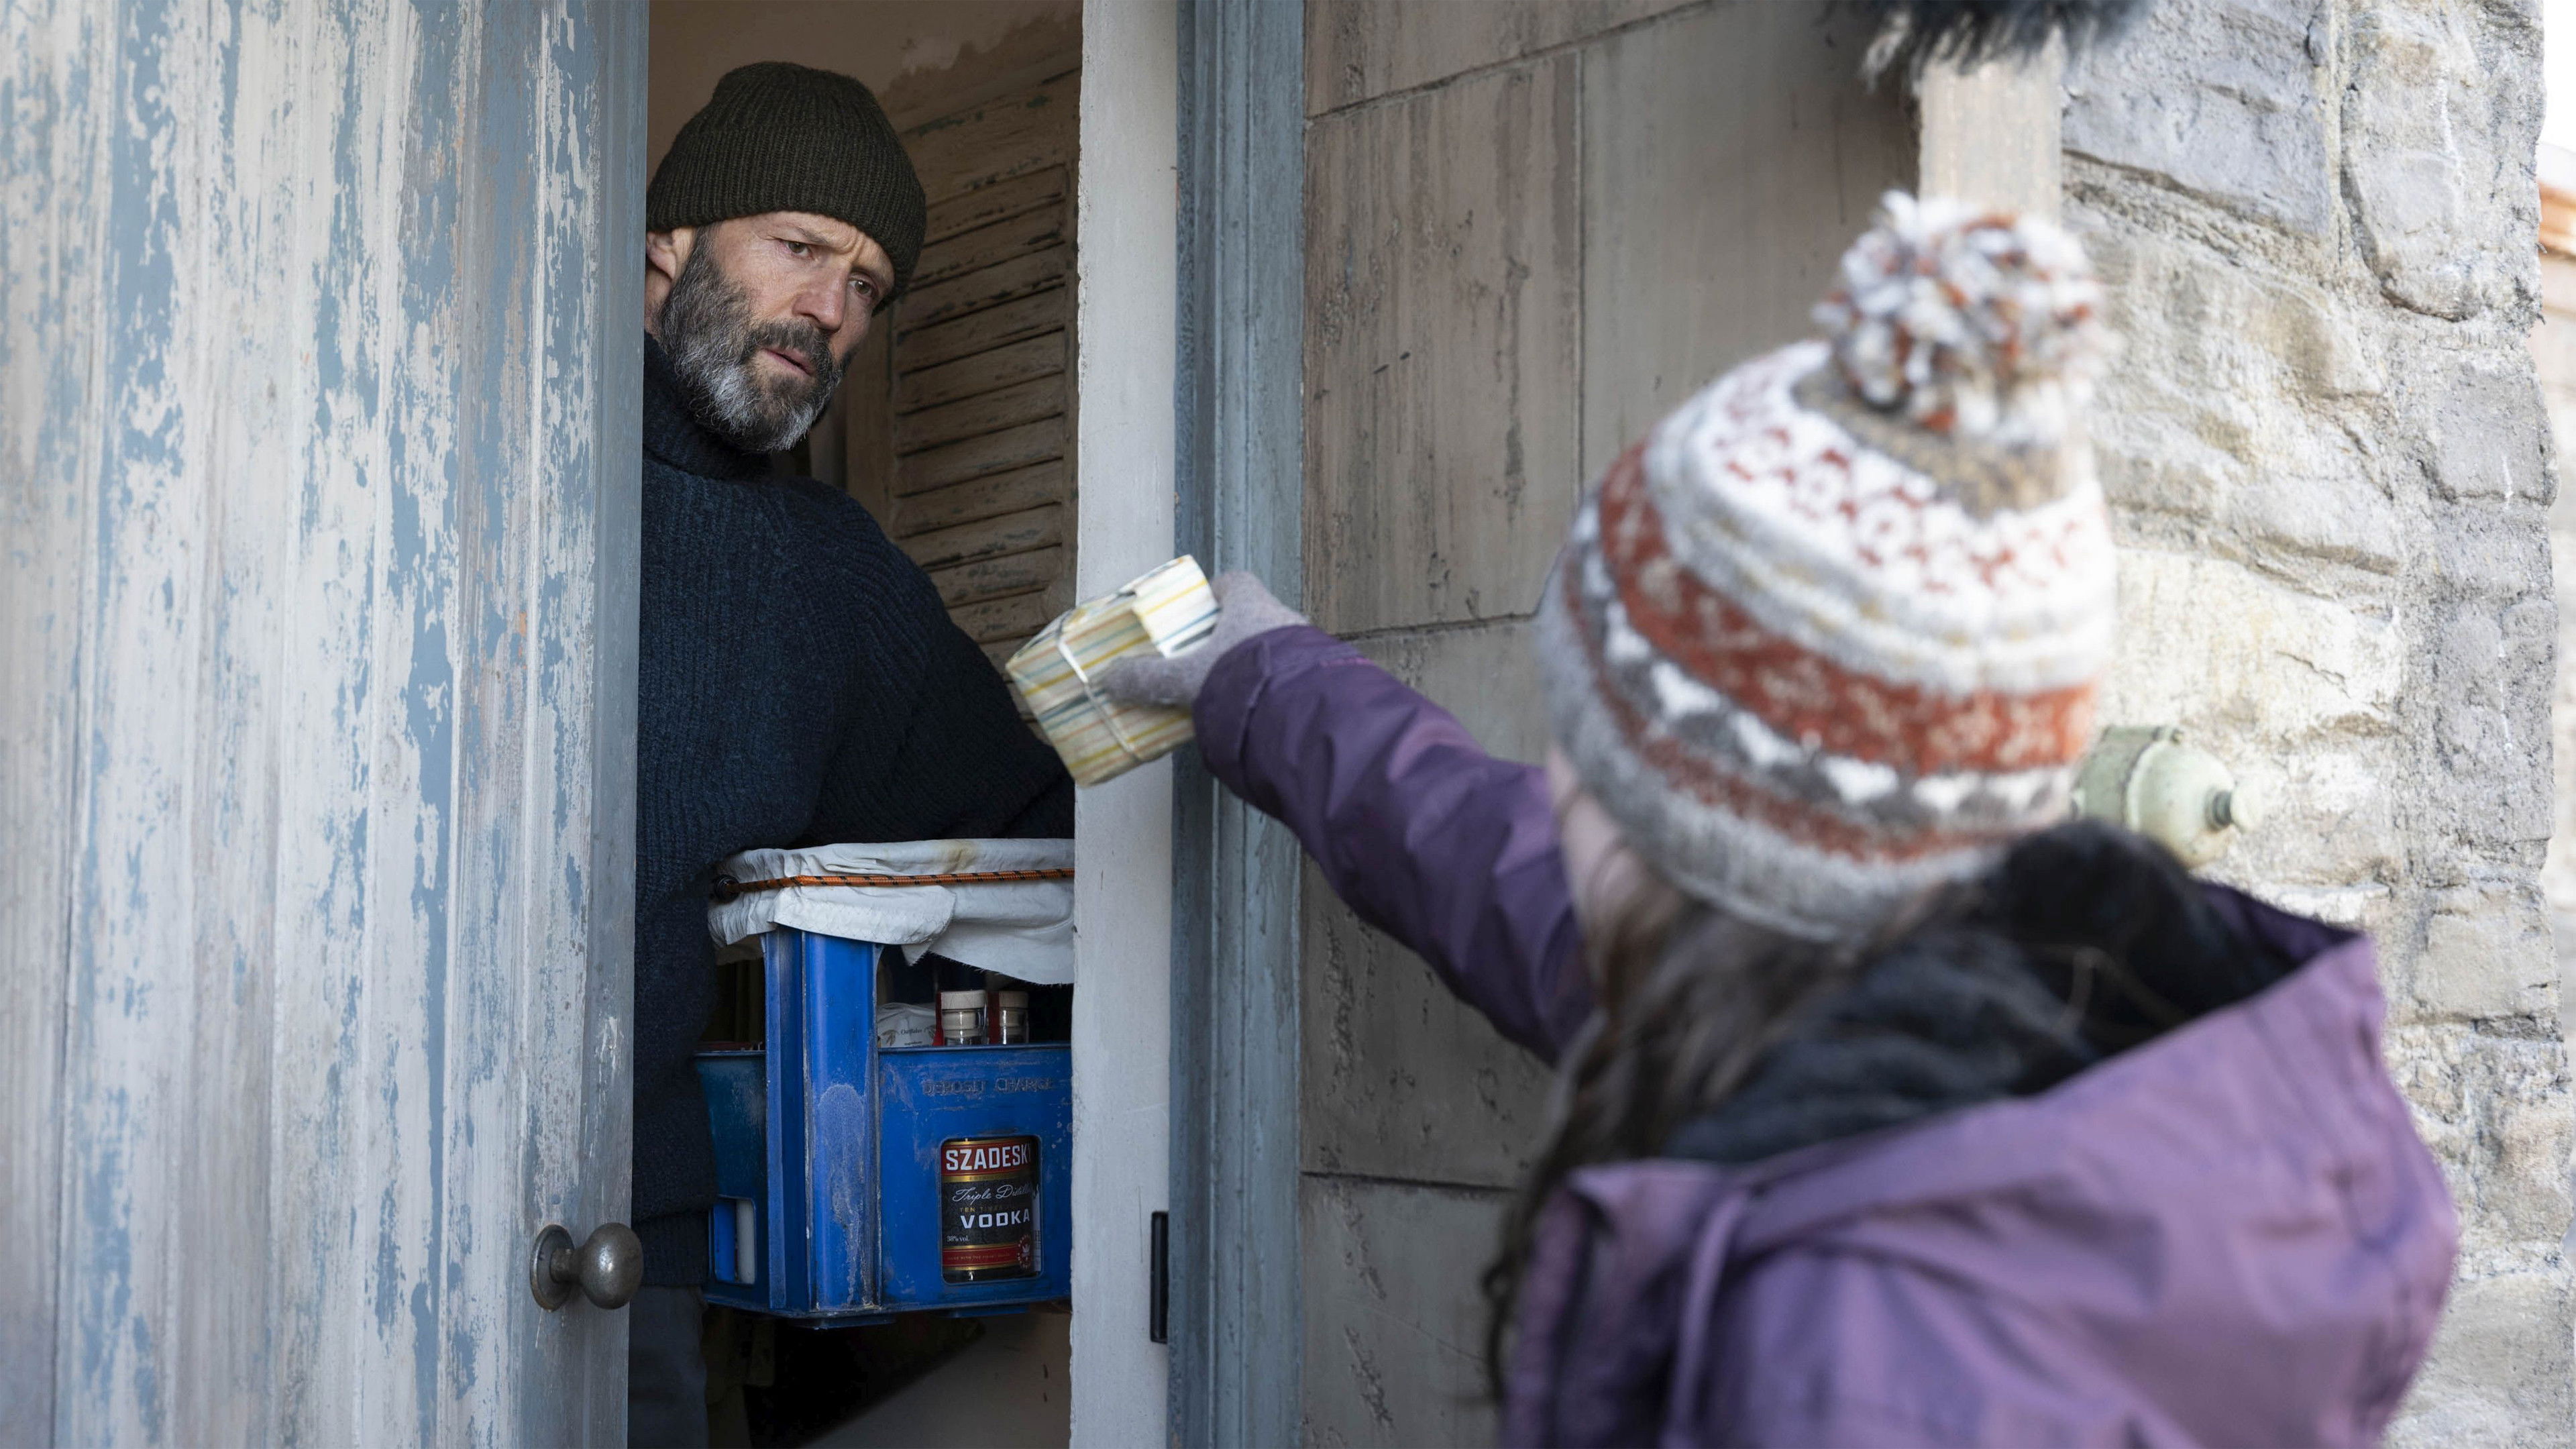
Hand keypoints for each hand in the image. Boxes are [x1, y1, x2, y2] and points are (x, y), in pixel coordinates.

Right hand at [1096, 570, 1307, 708]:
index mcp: (1250, 604)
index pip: (1235, 582)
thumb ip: (1148, 678)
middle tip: (1208, 658)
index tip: (1200, 609)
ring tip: (1231, 689)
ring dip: (1254, 663)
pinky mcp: (1319, 675)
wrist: (1298, 713)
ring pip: (1274, 647)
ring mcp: (1306, 647)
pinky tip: (1257, 708)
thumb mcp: (1186, 679)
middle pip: (1253, 616)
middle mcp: (1282, 618)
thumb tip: (1111, 679)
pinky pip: (1292, 673)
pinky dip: (1274, 685)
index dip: (1216, 592)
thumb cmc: (1240, 679)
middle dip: (1231, 635)